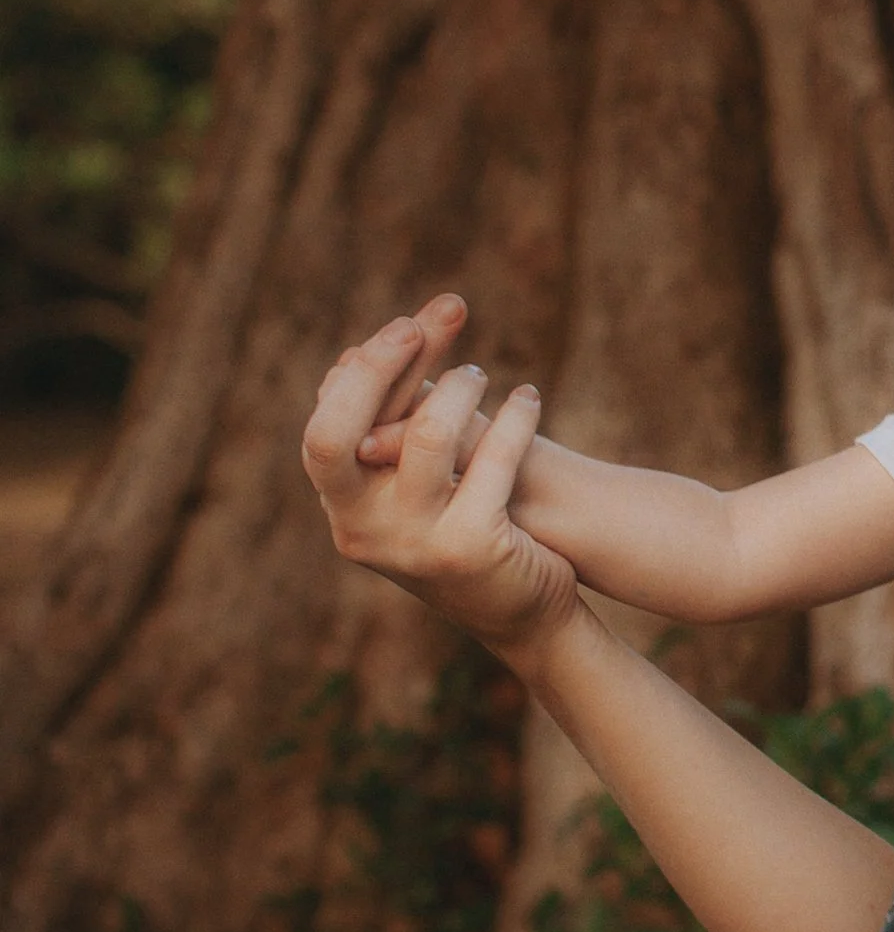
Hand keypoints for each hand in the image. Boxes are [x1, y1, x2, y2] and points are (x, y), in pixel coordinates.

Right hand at [303, 315, 575, 658]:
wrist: (528, 614)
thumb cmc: (475, 527)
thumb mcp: (426, 478)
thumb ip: (398, 422)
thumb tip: (369, 346)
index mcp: (345, 508)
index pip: (326, 425)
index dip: (364, 369)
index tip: (408, 325)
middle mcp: (363, 531)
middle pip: (339, 432)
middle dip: (386, 364)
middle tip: (439, 317)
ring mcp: (413, 545)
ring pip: (425, 436)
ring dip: (459, 387)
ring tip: (483, 374)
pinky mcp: (468, 550)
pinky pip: (492, 460)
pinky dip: (514, 418)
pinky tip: (529, 398)